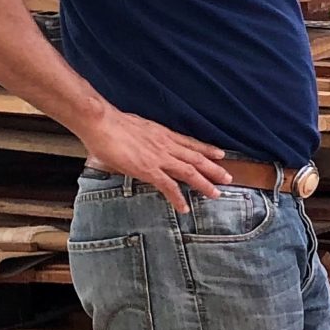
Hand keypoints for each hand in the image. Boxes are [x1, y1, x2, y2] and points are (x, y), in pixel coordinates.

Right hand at [78, 108, 228, 212]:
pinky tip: (184, 208)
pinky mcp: (148, 170)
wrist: (101, 122)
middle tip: (228, 178)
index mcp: (163, 134)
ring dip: (204, 184)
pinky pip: (168, 186)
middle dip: (214, 169)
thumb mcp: (136, 126)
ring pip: (189, 172)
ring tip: (215, 194)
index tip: (220, 154)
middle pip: (196, 158)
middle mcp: (166, 145)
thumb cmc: (112, 123)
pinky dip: (178, 198)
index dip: (207, 149)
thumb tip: (142, 141)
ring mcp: (159, 158)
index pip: (190, 143)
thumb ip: (144, 136)